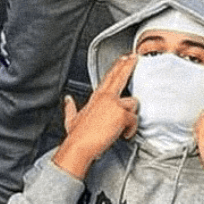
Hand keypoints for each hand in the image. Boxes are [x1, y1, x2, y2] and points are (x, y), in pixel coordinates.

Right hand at [52, 53, 139, 180]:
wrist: (79, 145)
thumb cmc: (77, 136)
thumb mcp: (71, 119)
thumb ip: (70, 107)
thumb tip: (67, 100)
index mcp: (96, 98)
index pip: (108, 77)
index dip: (117, 66)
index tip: (123, 59)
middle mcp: (105, 98)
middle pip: (120, 76)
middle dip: (128, 65)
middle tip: (135, 57)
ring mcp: (114, 105)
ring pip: (133, 103)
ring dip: (131, 115)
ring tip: (123, 127)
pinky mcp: (121, 115)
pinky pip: (134, 120)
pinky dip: (130, 130)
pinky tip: (123, 135)